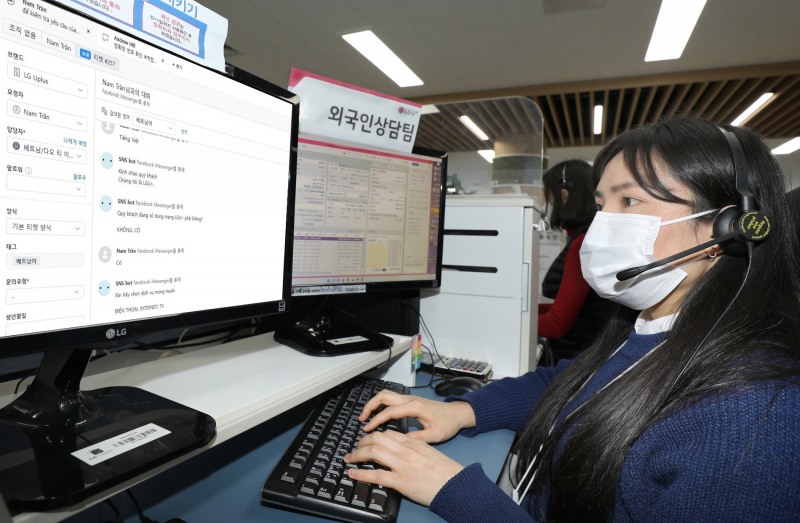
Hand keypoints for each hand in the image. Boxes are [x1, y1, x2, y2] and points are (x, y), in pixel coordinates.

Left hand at [344, 429, 463, 506]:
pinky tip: (352, 473)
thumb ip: (415, 449)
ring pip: (373, 452)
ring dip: (357, 454)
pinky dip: (361, 473)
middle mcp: (406, 451)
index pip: (388, 433)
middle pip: (377, 439)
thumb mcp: (430, 453)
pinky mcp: (400, 481)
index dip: (374, 436)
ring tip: (349, 459)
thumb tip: (400, 452)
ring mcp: (402, 465)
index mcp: (414, 443)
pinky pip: (376, 475)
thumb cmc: (446, 472)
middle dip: (362, 442)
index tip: (368, 441)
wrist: (456, 485)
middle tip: (355, 448)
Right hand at [359, 390, 475, 442]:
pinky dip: (381, 404)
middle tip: (361, 420)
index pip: (390, 411)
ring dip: (374, 403)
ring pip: (386, 395)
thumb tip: (399, 442)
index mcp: (415, 407)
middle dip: (370, 406)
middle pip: (384, 396)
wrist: (457, 413)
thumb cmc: (448, 424)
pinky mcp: (410, 401)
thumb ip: (416, 438)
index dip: (376, 420)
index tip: (367, 429)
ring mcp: (410, 398)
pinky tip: (377, 415)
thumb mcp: (434, 435)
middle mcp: (410, 400)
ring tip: (366, 417)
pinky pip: (391, 399)